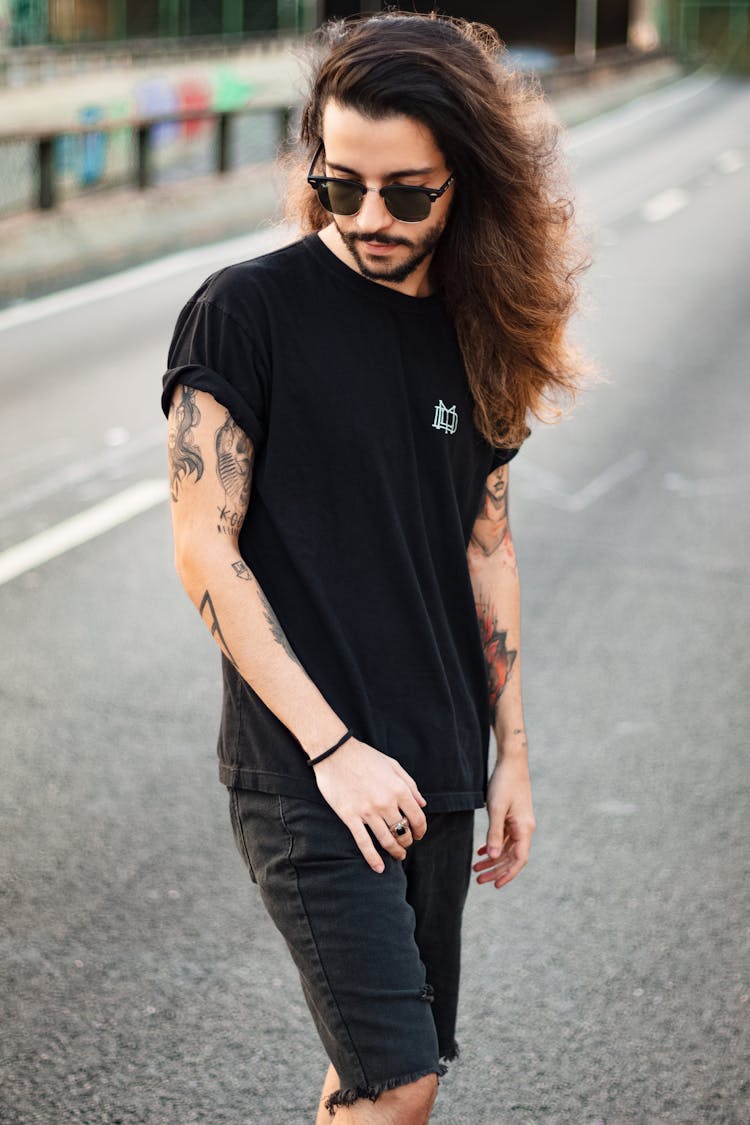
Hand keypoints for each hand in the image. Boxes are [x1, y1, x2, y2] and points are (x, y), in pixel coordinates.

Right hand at [312, 739, 426, 873]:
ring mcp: (367, 811)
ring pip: (386, 840)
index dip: (421, 830)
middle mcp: (385, 803)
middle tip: (406, 844)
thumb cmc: (365, 756)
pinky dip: (373, 858)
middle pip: (402, 831)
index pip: (417, 818)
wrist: (335, 753)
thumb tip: (422, 804)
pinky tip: (379, 868)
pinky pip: (364, 842)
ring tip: (399, 855)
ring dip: (395, 851)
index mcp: (399, 789)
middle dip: (407, 841)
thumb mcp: (393, 765)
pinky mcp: (350, 817)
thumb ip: (410, 785)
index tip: (419, 834)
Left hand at [474, 755, 534, 888]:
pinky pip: (505, 837)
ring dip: (493, 859)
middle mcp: (525, 828)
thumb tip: (494, 856)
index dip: (508, 874)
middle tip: (478, 879)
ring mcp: (519, 823)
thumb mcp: (496, 809)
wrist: (512, 762)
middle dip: (496, 869)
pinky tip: (482, 851)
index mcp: (524, 828)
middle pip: (512, 857)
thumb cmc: (505, 783)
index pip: (519, 859)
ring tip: (476, 868)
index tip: (495, 885)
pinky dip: (494, 845)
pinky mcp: (514, 817)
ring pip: (507, 848)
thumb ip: (495, 834)